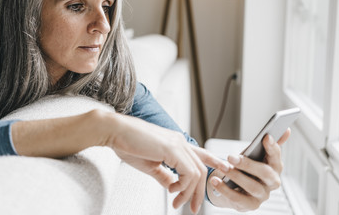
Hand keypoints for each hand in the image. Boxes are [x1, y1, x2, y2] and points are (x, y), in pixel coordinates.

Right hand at [107, 113, 229, 213]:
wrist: (114, 132)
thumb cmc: (126, 144)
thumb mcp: (149, 165)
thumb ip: (163, 175)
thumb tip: (172, 186)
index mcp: (175, 142)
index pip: (200, 153)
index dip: (214, 161)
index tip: (224, 169)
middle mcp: (180, 141)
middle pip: (200, 169)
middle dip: (199, 192)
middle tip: (193, 208)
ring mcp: (177, 144)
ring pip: (197, 173)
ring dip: (188, 192)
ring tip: (176, 201)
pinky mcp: (172, 149)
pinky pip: (188, 173)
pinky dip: (183, 186)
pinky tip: (172, 190)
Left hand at [207, 129, 290, 211]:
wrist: (236, 188)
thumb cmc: (247, 168)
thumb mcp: (255, 155)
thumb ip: (269, 144)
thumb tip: (287, 130)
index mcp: (275, 167)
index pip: (276, 156)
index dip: (273, 147)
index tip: (266, 137)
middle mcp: (272, 182)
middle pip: (265, 173)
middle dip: (248, 164)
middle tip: (231, 157)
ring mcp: (262, 195)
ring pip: (252, 186)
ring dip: (235, 176)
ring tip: (222, 167)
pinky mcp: (251, 205)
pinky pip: (238, 198)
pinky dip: (225, 189)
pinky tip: (215, 181)